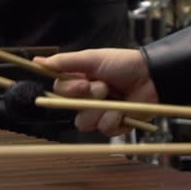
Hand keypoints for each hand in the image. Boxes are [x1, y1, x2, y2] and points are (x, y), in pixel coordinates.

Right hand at [35, 49, 157, 135]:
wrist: (153, 77)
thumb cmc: (124, 64)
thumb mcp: (92, 58)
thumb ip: (65, 62)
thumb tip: (37, 61)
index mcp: (78, 82)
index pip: (59, 92)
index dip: (69, 91)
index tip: (82, 85)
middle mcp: (86, 99)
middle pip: (71, 109)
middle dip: (88, 99)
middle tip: (104, 87)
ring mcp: (99, 113)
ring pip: (85, 123)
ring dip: (101, 110)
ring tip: (117, 99)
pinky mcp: (114, 125)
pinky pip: (104, 130)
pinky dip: (115, 119)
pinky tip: (124, 110)